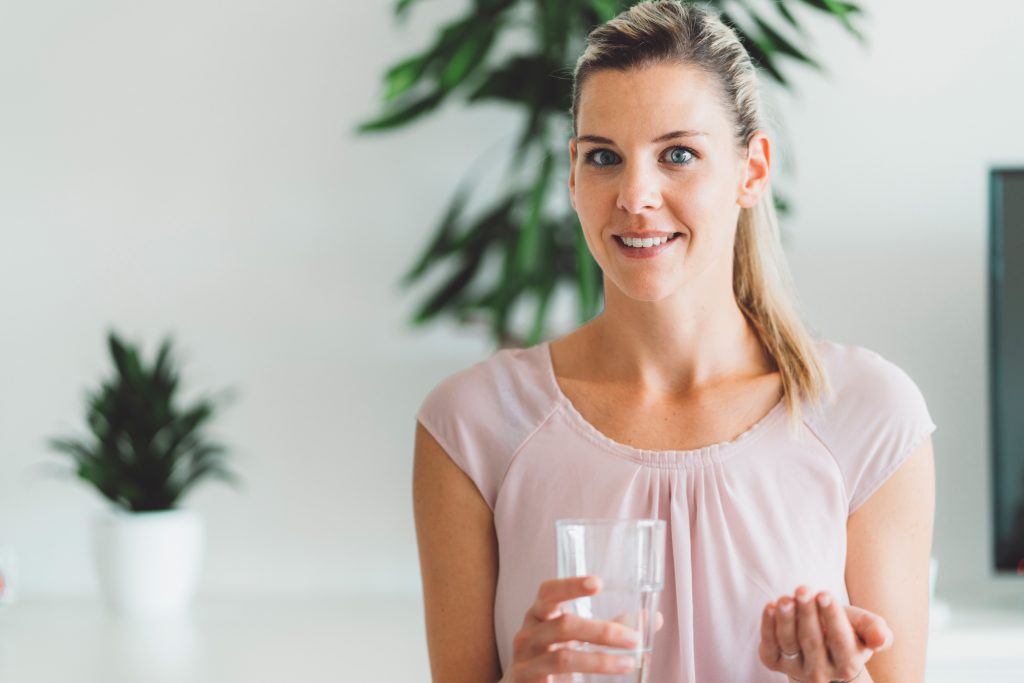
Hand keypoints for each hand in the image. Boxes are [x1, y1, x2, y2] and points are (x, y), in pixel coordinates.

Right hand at [503, 575, 663, 682]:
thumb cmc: (551, 658)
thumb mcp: (574, 640)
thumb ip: (610, 627)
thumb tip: (654, 618)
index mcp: (539, 615)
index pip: (549, 592)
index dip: (571, 585)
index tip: (598, 583)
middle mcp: (528, 634)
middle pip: (563, 625)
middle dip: (602, 631)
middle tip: (633, 637)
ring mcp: (525, 662)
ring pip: (564, 657)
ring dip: (600, 661)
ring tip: (628, 663)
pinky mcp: (526, 682)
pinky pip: (555, 680)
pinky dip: (584, 678)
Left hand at [757, 585, 892, 682]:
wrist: (822, 644)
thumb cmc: (845, 629)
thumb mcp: (862, 626)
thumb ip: (875, 630)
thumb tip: (881, 639)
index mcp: (847, 663)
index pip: (840, 641)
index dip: (831, 617)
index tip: (824, 594)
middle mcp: (821, 671)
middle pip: (812, 641)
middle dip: (806, 613)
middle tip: (803, 589)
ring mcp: (796, 668)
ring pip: (789, 643)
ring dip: (785, 619)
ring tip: (785, 598)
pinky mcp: (774, 661)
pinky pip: (769, 645)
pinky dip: (767, 625)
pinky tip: (770, 606)